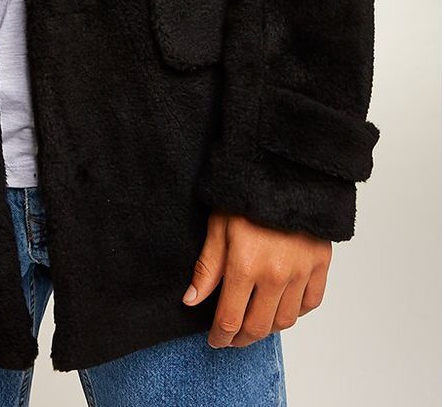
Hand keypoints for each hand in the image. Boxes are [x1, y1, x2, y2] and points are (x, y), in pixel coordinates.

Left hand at [182, 209, 331, 347]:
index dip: (220, 336)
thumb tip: (191, 300)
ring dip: (268, 328)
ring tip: (254, 323)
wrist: (287, 171)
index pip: (230, 319)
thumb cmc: (246, 195)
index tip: (214, 340)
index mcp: (245, 266)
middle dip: (241, 339)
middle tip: (231, 338)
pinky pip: (310, 303)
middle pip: (258, 327)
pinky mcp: (320, 265)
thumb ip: (207, 267)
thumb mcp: (218, 226)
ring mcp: (301, 272)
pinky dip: (296, 311)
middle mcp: (275, 276)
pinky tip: (282, 305)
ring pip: (285, 321)